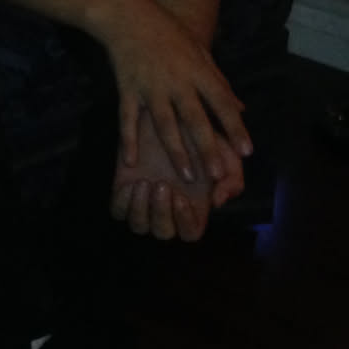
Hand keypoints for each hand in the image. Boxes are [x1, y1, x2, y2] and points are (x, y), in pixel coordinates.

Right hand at [92, 0, 251, 186]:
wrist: (127, 15)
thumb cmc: (167, 31)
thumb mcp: (199, 50)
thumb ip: (219, 81)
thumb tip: (241, 108)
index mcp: (198, 71)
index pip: (221, 104)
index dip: (235, 128)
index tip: (247, 151)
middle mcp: (176, 82)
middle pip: (195, 120)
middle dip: (208, 148)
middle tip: (217, 175)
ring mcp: (150, 87)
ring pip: (165, 125)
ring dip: (176, 151)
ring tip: (186, 175)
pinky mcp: (127, 89)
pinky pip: (129, 119)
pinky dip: (129, 141)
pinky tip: (131, 161)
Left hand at [109, 107, 243, 241]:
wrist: (167, 115)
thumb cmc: (200, 138)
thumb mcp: (226, 156)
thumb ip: (231, 179)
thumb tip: (217, 202)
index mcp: (192, 207)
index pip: (189, 233)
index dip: (184, 222)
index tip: (181, 198)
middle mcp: (167, 209)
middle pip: (162, 232)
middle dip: (161, 212)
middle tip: (161, 186)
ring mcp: (144, 202)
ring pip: (139, 225)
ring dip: (141, 209)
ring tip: (144, 183)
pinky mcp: (124, 191)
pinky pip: (118, 211)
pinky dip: (123, 203)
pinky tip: (130, 184)